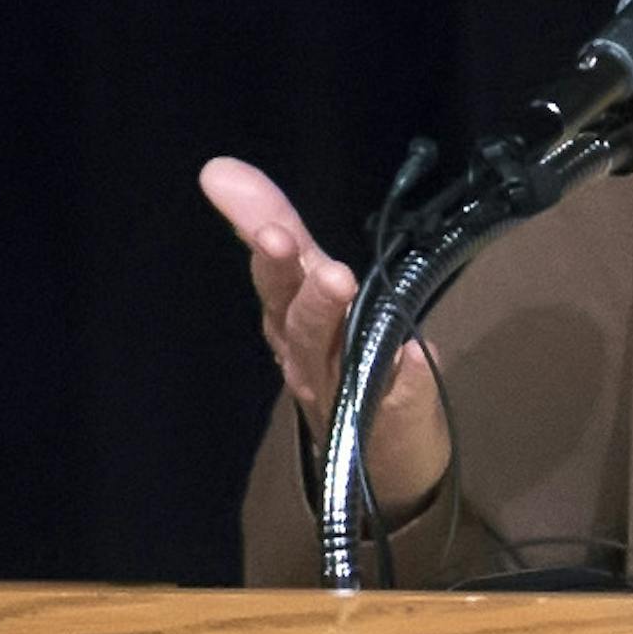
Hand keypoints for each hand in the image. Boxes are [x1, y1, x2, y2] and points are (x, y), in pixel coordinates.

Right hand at [201, 156, 451, 518]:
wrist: (383, 464)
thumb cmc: (348, 364)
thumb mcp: (316, 293)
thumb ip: (284, 237)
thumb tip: (221, 169)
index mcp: (292, 319)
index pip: (274, 264)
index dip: (255, 221)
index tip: (224, 179)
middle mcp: (308, 354)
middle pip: (291, 311)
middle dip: (283, 274)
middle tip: (280, 239)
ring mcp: (346, 388)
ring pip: (328, 351)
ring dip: (328, 313)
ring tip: (338, 278)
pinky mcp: (392, 416)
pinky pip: (398, 395)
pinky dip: (404, 375)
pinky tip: (411, 356)